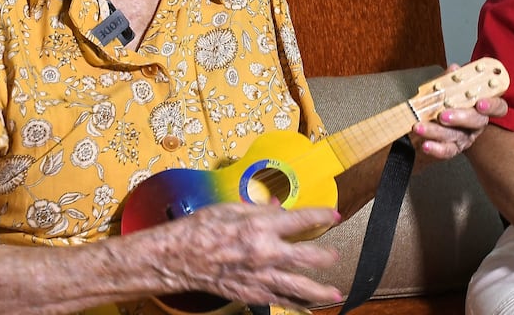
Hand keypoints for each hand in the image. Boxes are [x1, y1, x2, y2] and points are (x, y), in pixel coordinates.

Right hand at [134, 201, 341, 308]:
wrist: (179, 258)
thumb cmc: (201, 230)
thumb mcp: (231, 209)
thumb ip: (260, 210)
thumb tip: (279, 208)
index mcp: (261, 227)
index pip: (302, 220)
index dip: (322, 217)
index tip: (333, 216)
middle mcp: (266, 253)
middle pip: (308, 257)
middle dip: (326, 256)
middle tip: (334, 256)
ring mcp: (260, 277)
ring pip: (300, 286)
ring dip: (320, 290)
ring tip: (334, 293)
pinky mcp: (252, 294)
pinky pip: (280, 301)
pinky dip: (295, 304)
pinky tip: (306, 307)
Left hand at [410, 63, 508, 158]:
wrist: (430, 119)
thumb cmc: (445, 100)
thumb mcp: (446, 87)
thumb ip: (451, 79)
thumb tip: (454, 69)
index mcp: (481, 106)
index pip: (498, 107)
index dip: (492, 105)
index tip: (480, 103)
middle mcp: (477, 123)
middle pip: (477, 121)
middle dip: (460, 117)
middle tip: (443, 115)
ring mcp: (465, 137)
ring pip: (456, 136)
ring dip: (437, 131)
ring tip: (420, 126)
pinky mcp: (453, 149)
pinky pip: (447, 151)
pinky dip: (435, 149)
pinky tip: (425, 145)